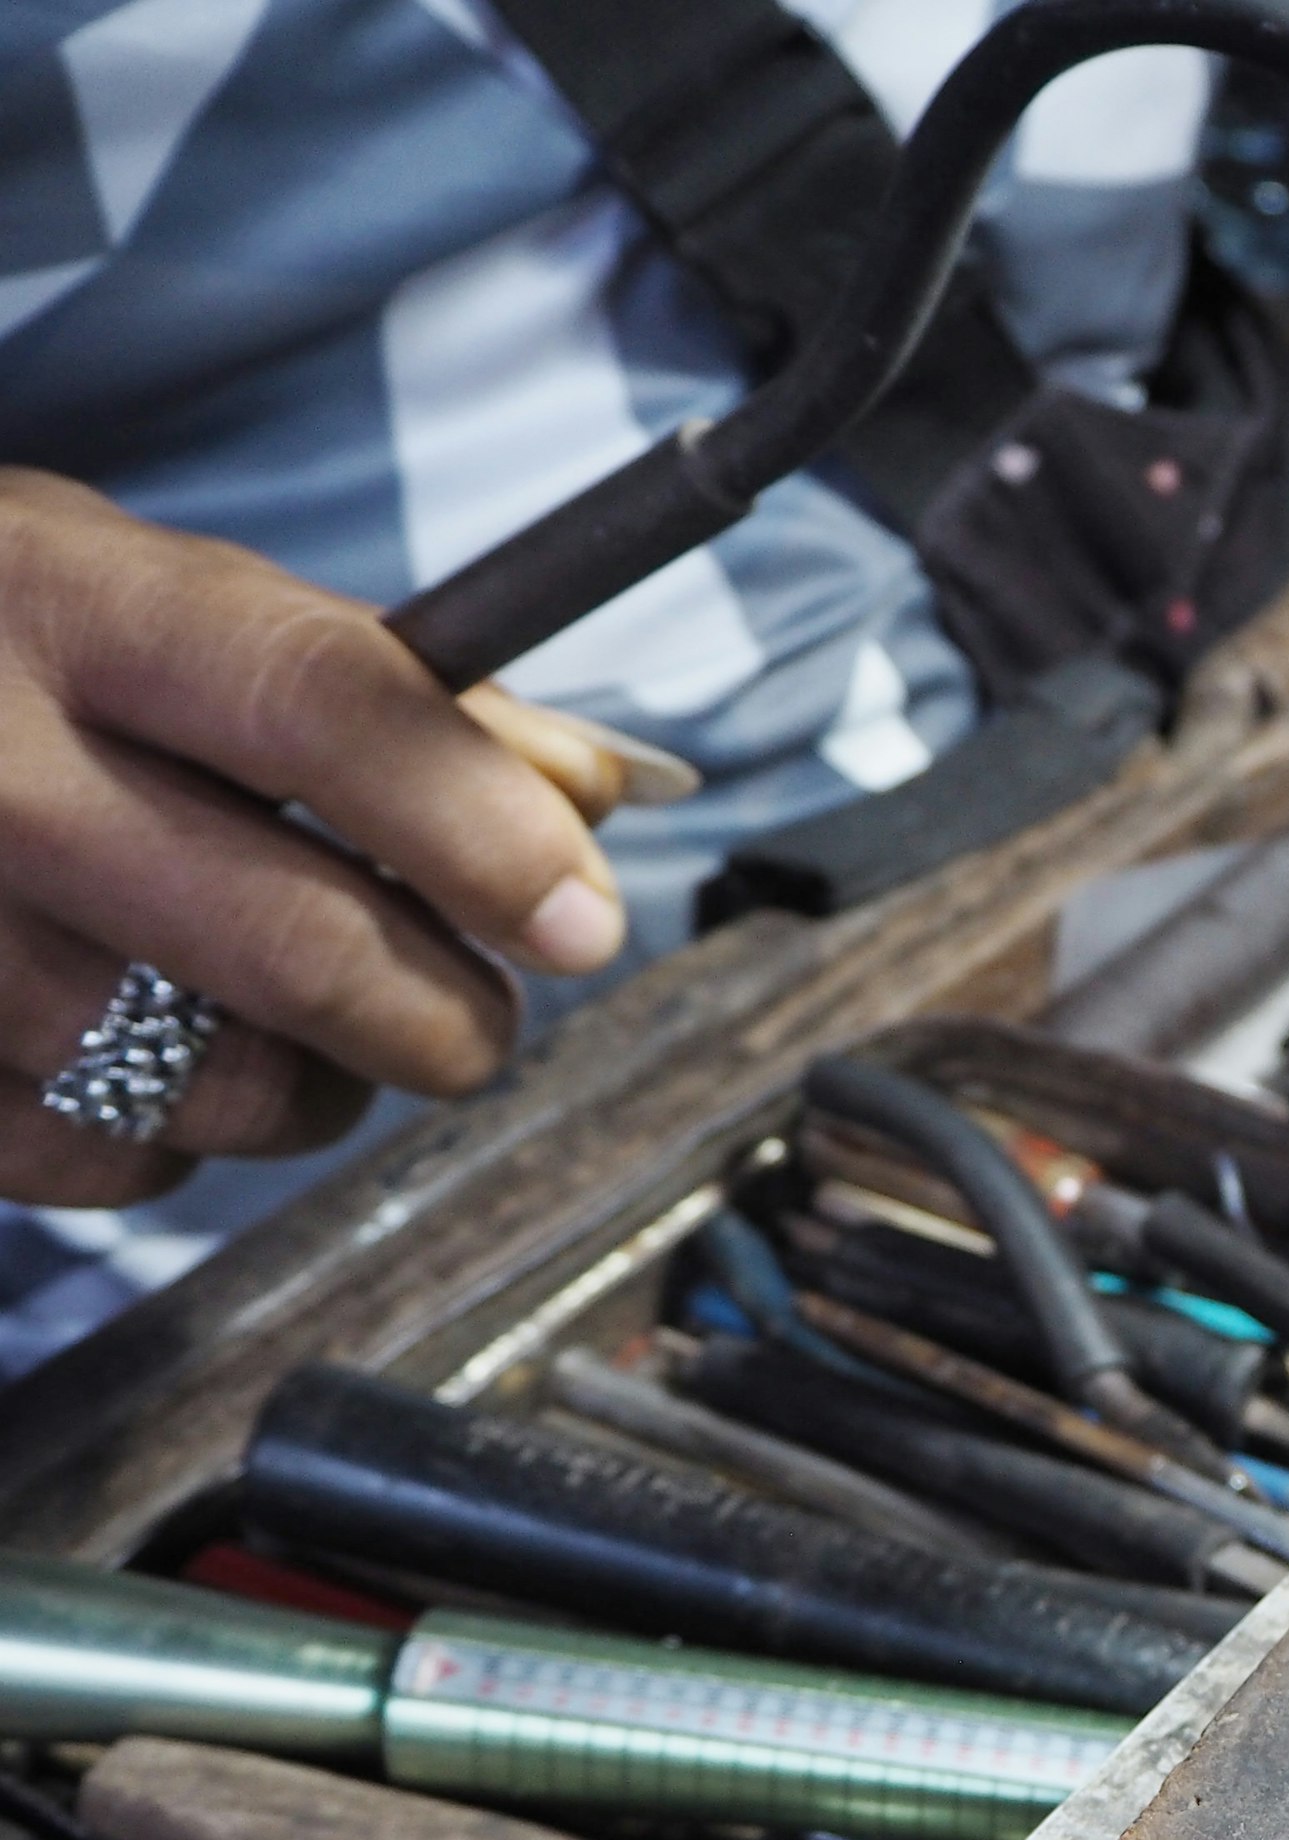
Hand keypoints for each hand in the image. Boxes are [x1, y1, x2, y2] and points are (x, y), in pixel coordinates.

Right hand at [0, 472, 632, 1208]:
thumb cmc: (15, 650)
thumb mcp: (168, 602)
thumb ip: (389, 692)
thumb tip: (598, 794)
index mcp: (77, 604)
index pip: (329, 712)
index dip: (487, 833)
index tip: (580, 921)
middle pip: (295, 946)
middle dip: (442, 1016)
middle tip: (475, 1017)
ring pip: (215, 1082)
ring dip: (320, 1088)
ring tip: (316, 1030)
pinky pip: (111, 1156)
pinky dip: (176, 1137)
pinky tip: (162, 1056)